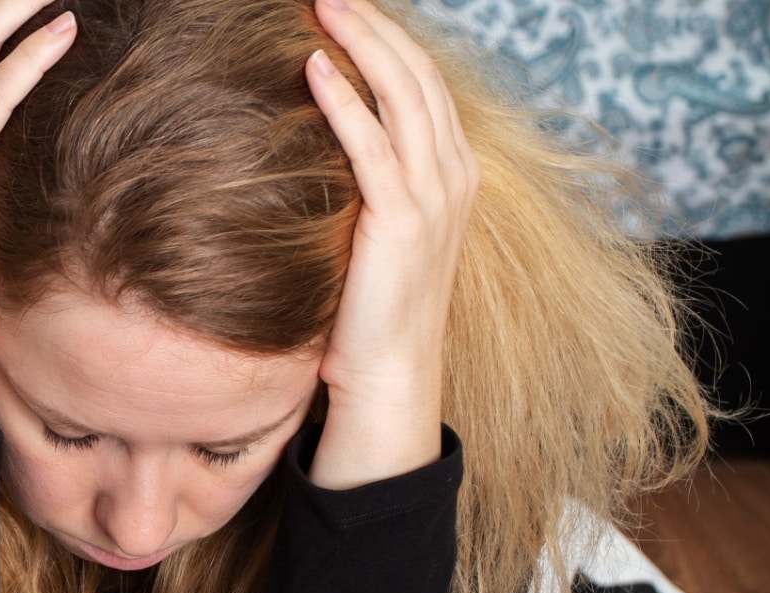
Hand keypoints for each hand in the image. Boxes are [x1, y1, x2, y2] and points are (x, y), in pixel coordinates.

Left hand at [303, 0, 479, 488]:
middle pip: (416, 74)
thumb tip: (316, 143)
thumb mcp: (375, 234)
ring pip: (403, 96)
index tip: (345, 5)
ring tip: (323, 2)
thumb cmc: (370, 311)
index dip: (386, 37)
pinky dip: (347, 102)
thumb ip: (366, 184)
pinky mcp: (403, 223)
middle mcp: (454, 175)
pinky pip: (375, 147)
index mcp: (453, 173)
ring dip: (362, 42)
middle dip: (375, 23)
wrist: (389, 379)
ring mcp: (435, 197)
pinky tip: (316, 67)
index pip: (421, 84)